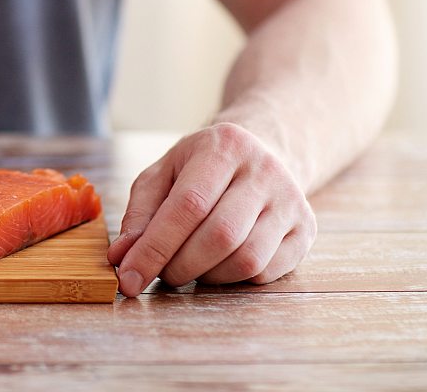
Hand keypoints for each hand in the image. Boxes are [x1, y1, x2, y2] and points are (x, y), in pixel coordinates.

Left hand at [107, 122, 316, 295]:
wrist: (260, 150)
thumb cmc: (200, 168)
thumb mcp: (163, 175)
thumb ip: (139, 214)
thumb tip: (121, 257)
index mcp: (223, 147)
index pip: (188, 205)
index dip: (155, 247)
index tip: (130, 278)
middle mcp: (264, 170)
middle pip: (220, 235)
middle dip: (180, 266)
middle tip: (161, 274)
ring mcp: (291, 200)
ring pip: (247, 259)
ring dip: (207, 276)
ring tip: (189, 267)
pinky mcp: (305, 229)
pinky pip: (267, 272)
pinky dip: (234, 279)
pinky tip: (218, 264)